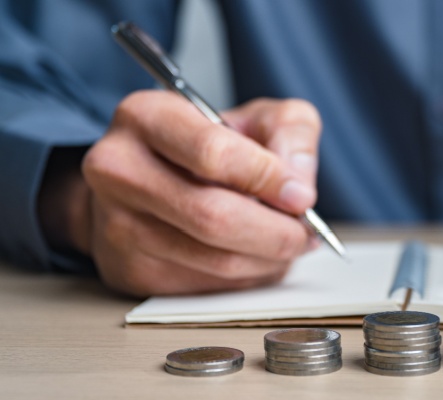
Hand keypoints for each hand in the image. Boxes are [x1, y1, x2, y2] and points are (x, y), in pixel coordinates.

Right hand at [78, 91, 321, 296]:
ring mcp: (117, 225)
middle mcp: (118, 169)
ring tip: (288, 244)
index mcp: (145, 117)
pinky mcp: (130, 271)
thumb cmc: (209, 145)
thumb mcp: (257, 118)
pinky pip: (207, 286)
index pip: (212, 153)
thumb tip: (299, 185)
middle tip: (305, 232)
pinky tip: (256, 257)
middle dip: (275, 232)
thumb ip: (291, 133)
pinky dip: (247, 277)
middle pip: (212, 216)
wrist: (148, 179)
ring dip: (268, 259)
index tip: (302, 196)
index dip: (268, 179)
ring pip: (214, 259)